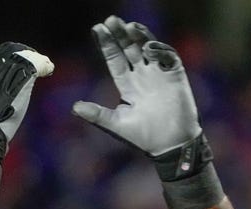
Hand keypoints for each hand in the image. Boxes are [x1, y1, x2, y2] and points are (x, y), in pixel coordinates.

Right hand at [0, 42, 54, 160]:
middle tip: (38, 62)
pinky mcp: (22, 75)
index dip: (13, 56)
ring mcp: (7, 69)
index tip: (22, 62)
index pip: (0, 54)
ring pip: (26, 56)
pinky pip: (37, 63)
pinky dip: (45, 65)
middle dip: (26, 54)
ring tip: (46, 65)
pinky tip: (49, 69)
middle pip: (13, 50)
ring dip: (38, 59)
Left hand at [72, 16, 200, 159]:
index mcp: (128, 85)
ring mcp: (159, 74)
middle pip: (129, 49)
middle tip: (111, 20)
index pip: (115, 59)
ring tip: (128, 26)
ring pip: (147, 47)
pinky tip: (148, 49)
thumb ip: (97, 114)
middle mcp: (142, 76)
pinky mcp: (175, 75)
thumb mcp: (116, 124)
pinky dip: (159, 49)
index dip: (107, 44)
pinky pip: (168, 56)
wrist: (171, 145)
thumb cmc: (144, 137)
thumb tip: (74, 107)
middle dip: (120, 35)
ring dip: (139, 36)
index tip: (98, 29)